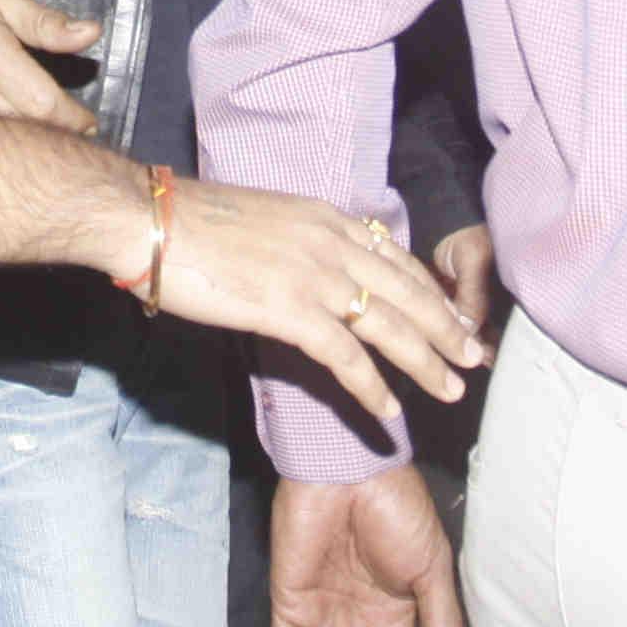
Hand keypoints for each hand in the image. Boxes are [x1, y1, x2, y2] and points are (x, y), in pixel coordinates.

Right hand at [0, 0, 98, 131]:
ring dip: (31, 143)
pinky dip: (3, 146)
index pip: (43, 103)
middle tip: (73, 132)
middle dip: (56, 135)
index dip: (73, 119)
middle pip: (26, 129)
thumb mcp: (4, 0)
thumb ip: (48, 22)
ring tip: (47, 134)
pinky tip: (14, 141)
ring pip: (4, 144)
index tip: (87, 122)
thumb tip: (91, 33)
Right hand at [144, 178, 485, 428]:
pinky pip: (347, 357)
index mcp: (326, 217)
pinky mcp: (291, 310)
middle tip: (473, 357)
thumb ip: (301, 242)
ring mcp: (315, 276)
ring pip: (390, 325)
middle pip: (407, 291)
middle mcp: (332, 242)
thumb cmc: (193, 223)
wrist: (153, 221)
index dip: (430, 291)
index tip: (452, 314)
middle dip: (446, 328)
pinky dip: (372, 386)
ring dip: (426, 361)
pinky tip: (387, 409)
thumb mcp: (266, 219)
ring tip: (450, 388)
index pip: (396, 257)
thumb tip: (313, 268)